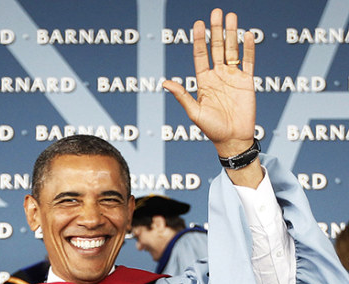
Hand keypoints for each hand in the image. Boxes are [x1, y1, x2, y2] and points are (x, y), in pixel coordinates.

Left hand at [163, 9, 255, 157]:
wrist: (232, 139)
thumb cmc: (211, 129)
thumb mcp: (194, 112)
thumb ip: (182, 96)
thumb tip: (164, 83)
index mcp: (204, 82)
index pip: (201, 55)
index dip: (200, 40)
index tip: (198, 24)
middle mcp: (218, 76)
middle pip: (217, 47)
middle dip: (216, 30)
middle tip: (216, 12)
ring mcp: (233, 77)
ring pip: (232, 50)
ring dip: (232, 33)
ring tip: (231, 16)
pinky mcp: (247, 81)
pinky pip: (249, 61)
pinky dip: (248, 48)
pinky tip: (247, 35)